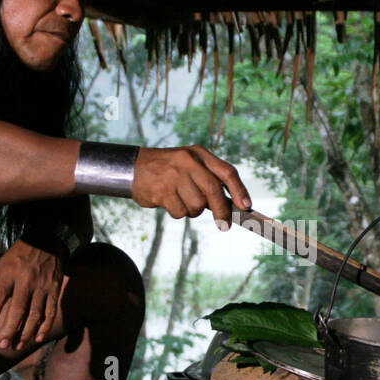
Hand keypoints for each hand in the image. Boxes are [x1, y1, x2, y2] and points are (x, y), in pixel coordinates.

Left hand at [0, 236, 66, 350]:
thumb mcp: (1, 267)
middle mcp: (26, 280)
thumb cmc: (19, 257)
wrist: (47, 242)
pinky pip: (50, 311)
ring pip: (35, 313)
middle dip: (10, 328)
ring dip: (26, 332)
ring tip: (17, 346)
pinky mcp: (54, 290)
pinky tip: (38, 338)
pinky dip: (45, 326)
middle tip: (2, 345)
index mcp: (9, 273)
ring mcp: (42, 286)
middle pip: (18, 308)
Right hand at [132, 145, 250, 224]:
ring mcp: (174, 175)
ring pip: (197, 206)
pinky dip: (178, 213)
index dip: (239, 190)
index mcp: (199, 154)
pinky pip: (180, 212)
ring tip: (182, 201)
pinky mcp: (162, 190)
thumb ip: (209, 177)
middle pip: (213, 191)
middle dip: (222, 212)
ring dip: (193, 211)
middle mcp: (187, 161)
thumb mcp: (190, 163)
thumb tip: (233, 204)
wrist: (133, 167)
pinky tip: (169, 202)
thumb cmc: (169, 169)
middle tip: (224, 225)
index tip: (246, 206)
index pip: (226, 172)